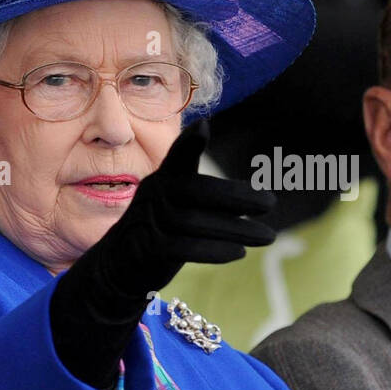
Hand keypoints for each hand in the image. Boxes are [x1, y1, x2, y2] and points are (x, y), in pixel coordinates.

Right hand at [74, 119, 274, 312]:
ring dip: (236, 229)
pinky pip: (184, 247)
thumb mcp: (179, 205)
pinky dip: (214, 250)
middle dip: (237, 196)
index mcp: (164, 178)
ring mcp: (148, 220)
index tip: (204, 126)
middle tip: (272, 203)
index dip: (189, 142)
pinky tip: (239, 253)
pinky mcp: (148, 248)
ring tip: (268, 236)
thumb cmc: (161, 229)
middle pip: (197, 190)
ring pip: (195, 221)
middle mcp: (154, 194)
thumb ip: (209, 197)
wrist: (119, 263)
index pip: (177, 157)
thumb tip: (257, 198)